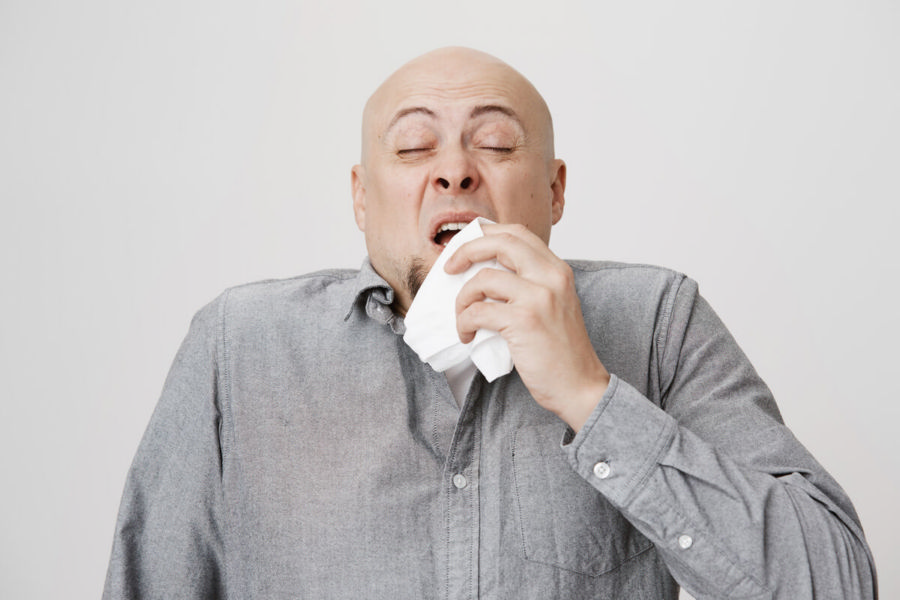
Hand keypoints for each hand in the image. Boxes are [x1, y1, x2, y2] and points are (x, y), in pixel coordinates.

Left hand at [444, 223, 609, 430]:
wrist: (579, 386)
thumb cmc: (562, 352)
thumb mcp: (554, 305)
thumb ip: (530, 284)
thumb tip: (484, 274)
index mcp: (558, 270)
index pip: (518, 233)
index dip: (486, 235)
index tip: (466, 248)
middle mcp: (551, 277)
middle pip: (500, 243)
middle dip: (467, 251)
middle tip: (450, 269)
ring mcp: (538, 297)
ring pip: (483, 278)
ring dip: (463, 299)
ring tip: (463, 317)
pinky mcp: (523, 321)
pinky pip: (478, 311)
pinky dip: (464, 322)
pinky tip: (467, 335)